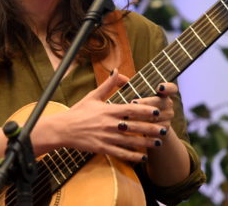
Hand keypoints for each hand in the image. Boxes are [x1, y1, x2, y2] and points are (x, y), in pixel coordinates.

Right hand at [42, 70, 167, 162]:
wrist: (62, 129)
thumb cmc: (78, 112)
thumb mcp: (93, 96)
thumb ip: (108, 84)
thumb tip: (117, 70)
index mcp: (109, 110)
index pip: (131, 109)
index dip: (146, 110)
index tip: (158, 111)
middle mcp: (110, 124)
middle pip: (135, 127)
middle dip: (151, 128)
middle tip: (165, 129)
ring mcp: (106, 137)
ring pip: (130, 141)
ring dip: (146, 143)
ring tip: (158, 143)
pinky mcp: (102, 148)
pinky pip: (120, 153)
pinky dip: (132, 156)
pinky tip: (142, 157)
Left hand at [130, 82, 176, 141]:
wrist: (144, 127)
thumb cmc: (136, 106)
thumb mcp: (131, 93)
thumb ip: (124, 83)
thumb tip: (114, 72)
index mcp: (163, 93)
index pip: (172, 88)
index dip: (168, 87)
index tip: (159, 87)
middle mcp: (168, 104)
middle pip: (161, 102)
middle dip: (147, 102)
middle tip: (133, 102)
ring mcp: (168, 117)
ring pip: (157, 116)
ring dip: (142, 116)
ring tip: (129, 116)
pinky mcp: (164, 130)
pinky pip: (156, 129)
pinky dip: (144, 128)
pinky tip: (133, 128)